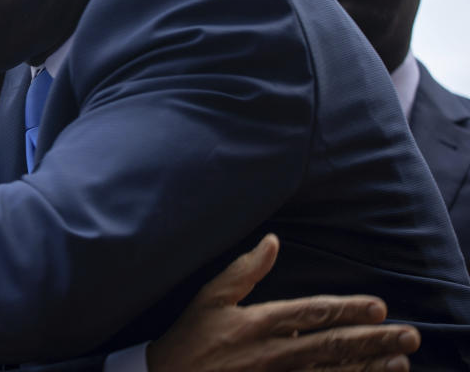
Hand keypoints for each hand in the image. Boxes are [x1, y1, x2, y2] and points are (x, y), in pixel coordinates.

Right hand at [146, 234, 420, 371]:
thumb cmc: (189, 337)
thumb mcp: (210, 297)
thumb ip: (244, 270)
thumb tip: (273, 241)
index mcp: (257, 323)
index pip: (312, 313)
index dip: (347, 310)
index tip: (379, 307)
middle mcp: (272, 353)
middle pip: (332, 346)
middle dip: (373, 341)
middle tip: (409, 337)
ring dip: (369, 368)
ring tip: (400, 362)